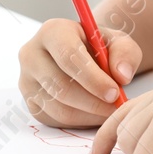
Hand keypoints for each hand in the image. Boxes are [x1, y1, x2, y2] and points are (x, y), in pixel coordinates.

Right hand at [18, 19, 141, 127]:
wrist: (84, 57)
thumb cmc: (101, 47)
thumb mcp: (118, 42)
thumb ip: (125, 53)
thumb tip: (122, 76)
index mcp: (52, 31)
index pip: (68, 57)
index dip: (93, 79)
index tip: (115, 93)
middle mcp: (31, 54)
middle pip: (61, 87)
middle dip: (93, 102)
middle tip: (116, 107)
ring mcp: (26, 80)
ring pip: (58, 108)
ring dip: (89, 115)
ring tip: (110, 111)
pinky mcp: (30, 102)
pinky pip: (56, 120)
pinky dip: (80, 122)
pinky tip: (95, 113)